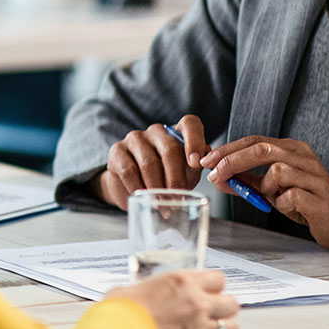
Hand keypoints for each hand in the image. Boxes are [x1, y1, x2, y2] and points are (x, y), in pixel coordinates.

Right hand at [95, 115, 209, 207]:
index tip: (196, 163)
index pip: (190, 124)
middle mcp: (157, 131)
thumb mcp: (186, 173)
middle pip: (170, 149)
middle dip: (176, 178)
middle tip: (178, 199)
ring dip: (157, 188)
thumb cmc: (167, 177)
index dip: (195, 141)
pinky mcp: (117, 151)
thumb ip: (198, 166)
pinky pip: (129, 171)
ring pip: (149, 163)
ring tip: (163, 205)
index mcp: (178, 132)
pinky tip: (145, 199)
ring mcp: (135, 138)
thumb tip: (211, 165)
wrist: (136, 187)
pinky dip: (139, 188)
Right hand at [107, 269, 237, 328]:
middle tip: (209, 314)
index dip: (212, 287)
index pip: (217, 279)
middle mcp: (198, 303)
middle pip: (231, 304)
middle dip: (222, 309)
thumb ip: (148, 290)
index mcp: (182, 282)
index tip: (206, 292)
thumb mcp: (131, 290)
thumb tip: (142, 295)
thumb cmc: (120, 313)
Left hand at [202, 136, 328, 255]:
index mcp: (293, 149)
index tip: (207, 160)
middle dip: (232, 160)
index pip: (254, 140)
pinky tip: (289, 208)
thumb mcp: (276, 188)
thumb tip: (219, 176)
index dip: (228, 149)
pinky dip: (282, 204)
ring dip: (266, 188)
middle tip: (214, 174)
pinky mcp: (319, 197)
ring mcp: (314, 175)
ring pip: (276, 171)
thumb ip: (250, 180)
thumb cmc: (309, 203)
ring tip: (275, 199)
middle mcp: (304, 157)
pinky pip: (290, 196)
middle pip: (261, 148)